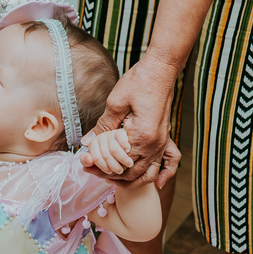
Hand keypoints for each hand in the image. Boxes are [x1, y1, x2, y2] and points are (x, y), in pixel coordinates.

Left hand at [84, 55, 180, 187]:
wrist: (160, 70)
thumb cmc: (139, 82)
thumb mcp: (116, 102)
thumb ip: (103, 126)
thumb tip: (88, 142)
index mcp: (140, 136)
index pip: (116, 162)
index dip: (98, 165)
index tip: (84, 161)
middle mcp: (154, 144)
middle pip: (129, 172)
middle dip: (108, 174)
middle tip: (91, 169)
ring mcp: (161, 143)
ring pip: (146, 174)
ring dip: (129, 180)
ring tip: (110, 177)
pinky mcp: (164, 138)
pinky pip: (168, 164)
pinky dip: (162, 175)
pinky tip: (157, 183)